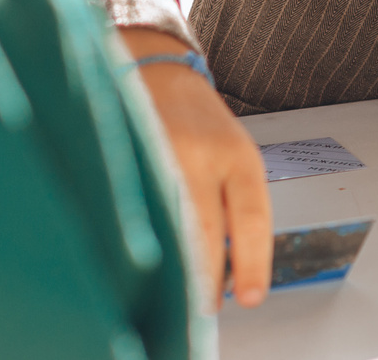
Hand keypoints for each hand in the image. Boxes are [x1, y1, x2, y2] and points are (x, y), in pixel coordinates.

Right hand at [120, 28, 271, 306]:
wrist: (156, 70)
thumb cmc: (201, 122)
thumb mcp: (233, 154)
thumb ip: (235, 202)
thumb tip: (234, 268)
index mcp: (237, 153)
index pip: (251, 216)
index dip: (251, 262)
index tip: (249, 297)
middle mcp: (200, 153)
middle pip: (205, 229)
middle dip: (206, 276)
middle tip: (205, 308)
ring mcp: (158, 155)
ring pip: (168, 224)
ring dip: (175, 264)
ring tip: (178, 293)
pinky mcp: (126, 159)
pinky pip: (136, 210)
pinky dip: (144, 239)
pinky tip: (146, 257)